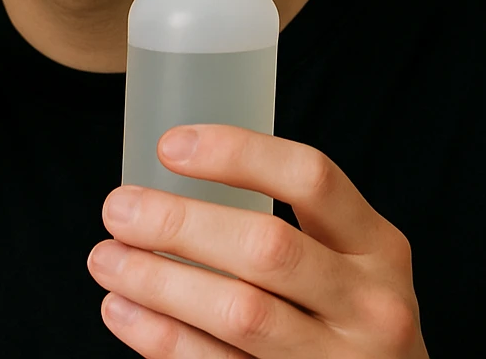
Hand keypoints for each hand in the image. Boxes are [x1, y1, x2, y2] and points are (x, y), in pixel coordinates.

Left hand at [88, 125, 427, 357]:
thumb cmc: (349, 320)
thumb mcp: (351, 265)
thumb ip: (292, 229)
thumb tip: (171, 186)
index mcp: (379, 247)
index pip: (310, 178)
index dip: (236, 154)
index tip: (169, 146)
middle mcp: (370, 305)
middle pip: (265, 248)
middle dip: (180, 224)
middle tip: (119, 209)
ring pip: (239, 314)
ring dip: (159, 282)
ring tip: (106, 259)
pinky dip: (163, 339)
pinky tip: (124, 312)